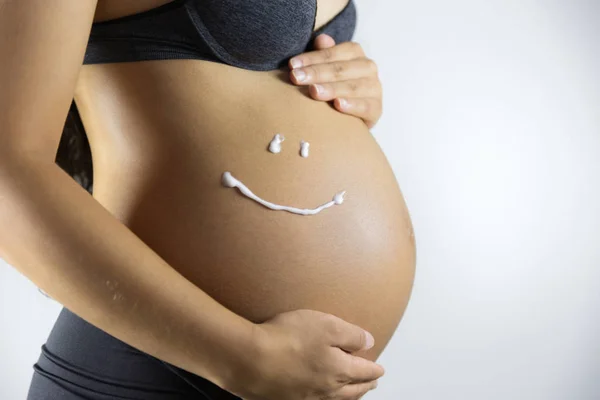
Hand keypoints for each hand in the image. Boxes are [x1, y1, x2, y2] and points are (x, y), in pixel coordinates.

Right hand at [225, 309, 383, 399]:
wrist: (249, 360)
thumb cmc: (288, 338)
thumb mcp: (326, 325)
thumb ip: (351, 334)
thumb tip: (369, 342)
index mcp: (339, 369)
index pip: (364, 371)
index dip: (374, 369)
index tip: (380, 369)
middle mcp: (327, 389)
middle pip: (352, 390)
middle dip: (364, 385)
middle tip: (372, 383)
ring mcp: (306, 398)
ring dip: (349, 397)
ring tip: (353, 394)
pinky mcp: (287, 399)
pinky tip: (320, 397)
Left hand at [288, 34, 382, 128]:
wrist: (351, 116)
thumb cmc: (333, 86)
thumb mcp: (326, 68)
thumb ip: (323, 54)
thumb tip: (321, 39)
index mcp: (355, 53)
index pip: (332, 53)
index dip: (311, 58)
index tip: (292, 65)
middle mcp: (368, 67)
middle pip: (340, 69)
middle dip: (316, 73)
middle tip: (296, 78)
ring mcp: (374, 88)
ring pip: (352, 87)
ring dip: (331, 89)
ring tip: (313, 91)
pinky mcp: (377, 108)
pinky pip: (365, 106)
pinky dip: (352, 105)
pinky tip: (337, 105)